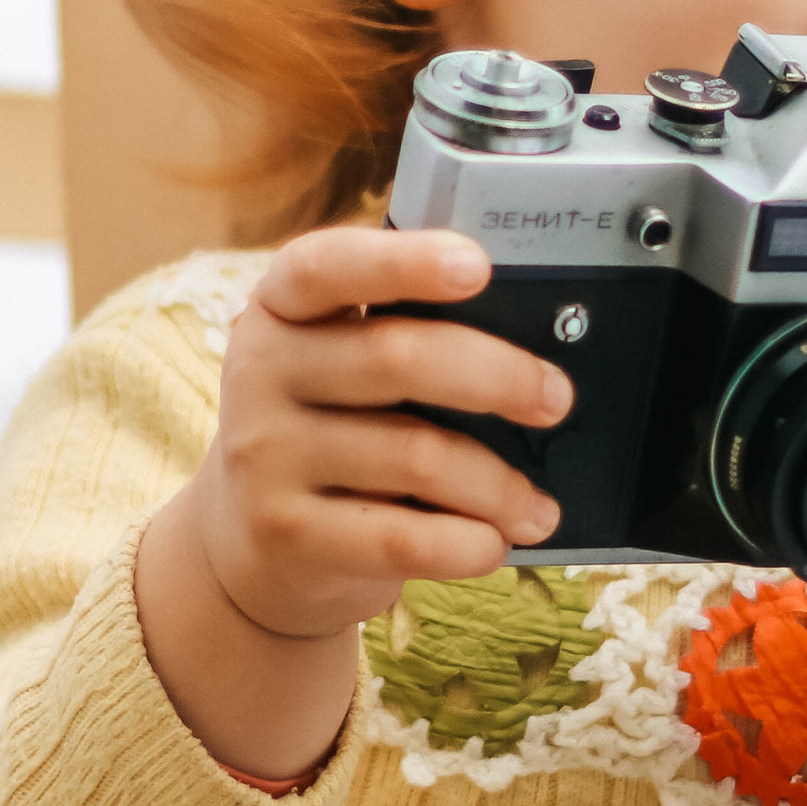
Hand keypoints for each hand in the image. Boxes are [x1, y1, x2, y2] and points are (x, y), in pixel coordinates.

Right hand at [133, 227, 570, 777]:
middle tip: (555, 399)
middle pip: (397, 358)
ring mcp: (266, 456)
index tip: (478, 266)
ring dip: (500, 486)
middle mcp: (261, 373)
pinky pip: (403, 538)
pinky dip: (468, 543)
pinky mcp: (286, 534)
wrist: (252, 544)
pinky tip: (492, 542)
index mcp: (280, 308)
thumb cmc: (331, 433)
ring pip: (418, 457)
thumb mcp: (340, 368)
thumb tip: (531, 347)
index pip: (326, 266)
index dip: (404, 261)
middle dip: (500, 378)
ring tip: (536, 507)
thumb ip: (406, 338)